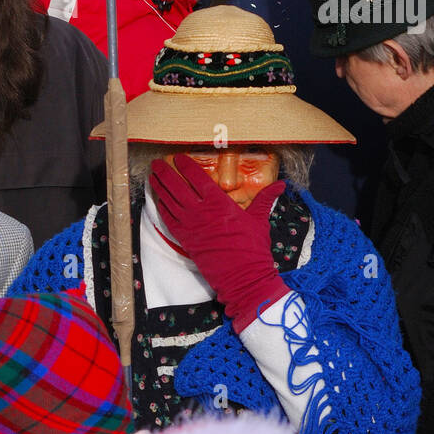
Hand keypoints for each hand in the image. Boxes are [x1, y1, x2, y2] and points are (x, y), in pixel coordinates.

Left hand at [148, 155, 288, 331]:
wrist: (242, 276)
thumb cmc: (252, 247)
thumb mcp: (260, 219)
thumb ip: (266, 198)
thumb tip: (281, 184)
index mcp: (219, 202)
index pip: (197, 178)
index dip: (186, 166)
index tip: (178, 157)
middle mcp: (200, 211)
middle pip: (177, 187)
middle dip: (165, 173)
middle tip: (157, 163)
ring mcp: (190, 226)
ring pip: (169, 202)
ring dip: (159, 188)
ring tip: (152, 177)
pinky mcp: (185, 240)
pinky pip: (168, 221)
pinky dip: (162, 209)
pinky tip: (158, 201)